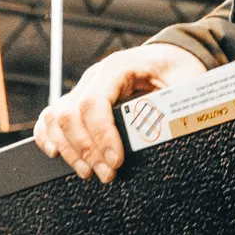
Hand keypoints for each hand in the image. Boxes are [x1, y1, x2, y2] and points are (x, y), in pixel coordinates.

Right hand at [33, 42, 204, 183]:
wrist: (170, 59)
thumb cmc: (178, 70)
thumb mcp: (186, 84)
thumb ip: (177, 106)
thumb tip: (172, 133)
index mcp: (118, 67)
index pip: (94, 102)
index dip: (101, 136)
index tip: (116, 162)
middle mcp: (95, 76)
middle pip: (70, 114)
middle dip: (86, 151)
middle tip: (107, 175)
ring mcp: (83, 87)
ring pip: (56, 118)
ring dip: (69, 150)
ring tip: (90, 173)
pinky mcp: (78, 100)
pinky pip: (51, 118)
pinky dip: (49, 137)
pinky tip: (57, 155)